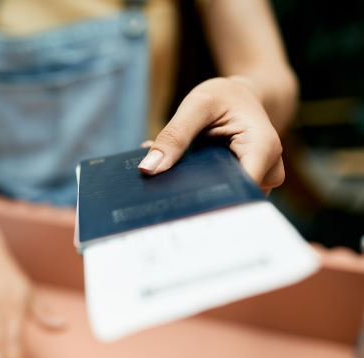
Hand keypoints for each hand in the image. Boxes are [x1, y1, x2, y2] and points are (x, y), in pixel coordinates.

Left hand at [138, 76, 284, 193]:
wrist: (243, 97)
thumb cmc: (224, 97)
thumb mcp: (197, 105)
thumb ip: (174, 136)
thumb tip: (148, 169)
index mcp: (262, 149)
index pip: (238, 191)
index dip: (208, 200)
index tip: (174, 200)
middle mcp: (269, 171)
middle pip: (231, 199)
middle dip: (196, 194)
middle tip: (162, 185)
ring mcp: (260, 182)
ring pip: (225, 199)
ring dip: (196, 188)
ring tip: (175, 172)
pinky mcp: (247, 185)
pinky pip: (222, 193)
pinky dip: (200, 184)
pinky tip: (183, 171)